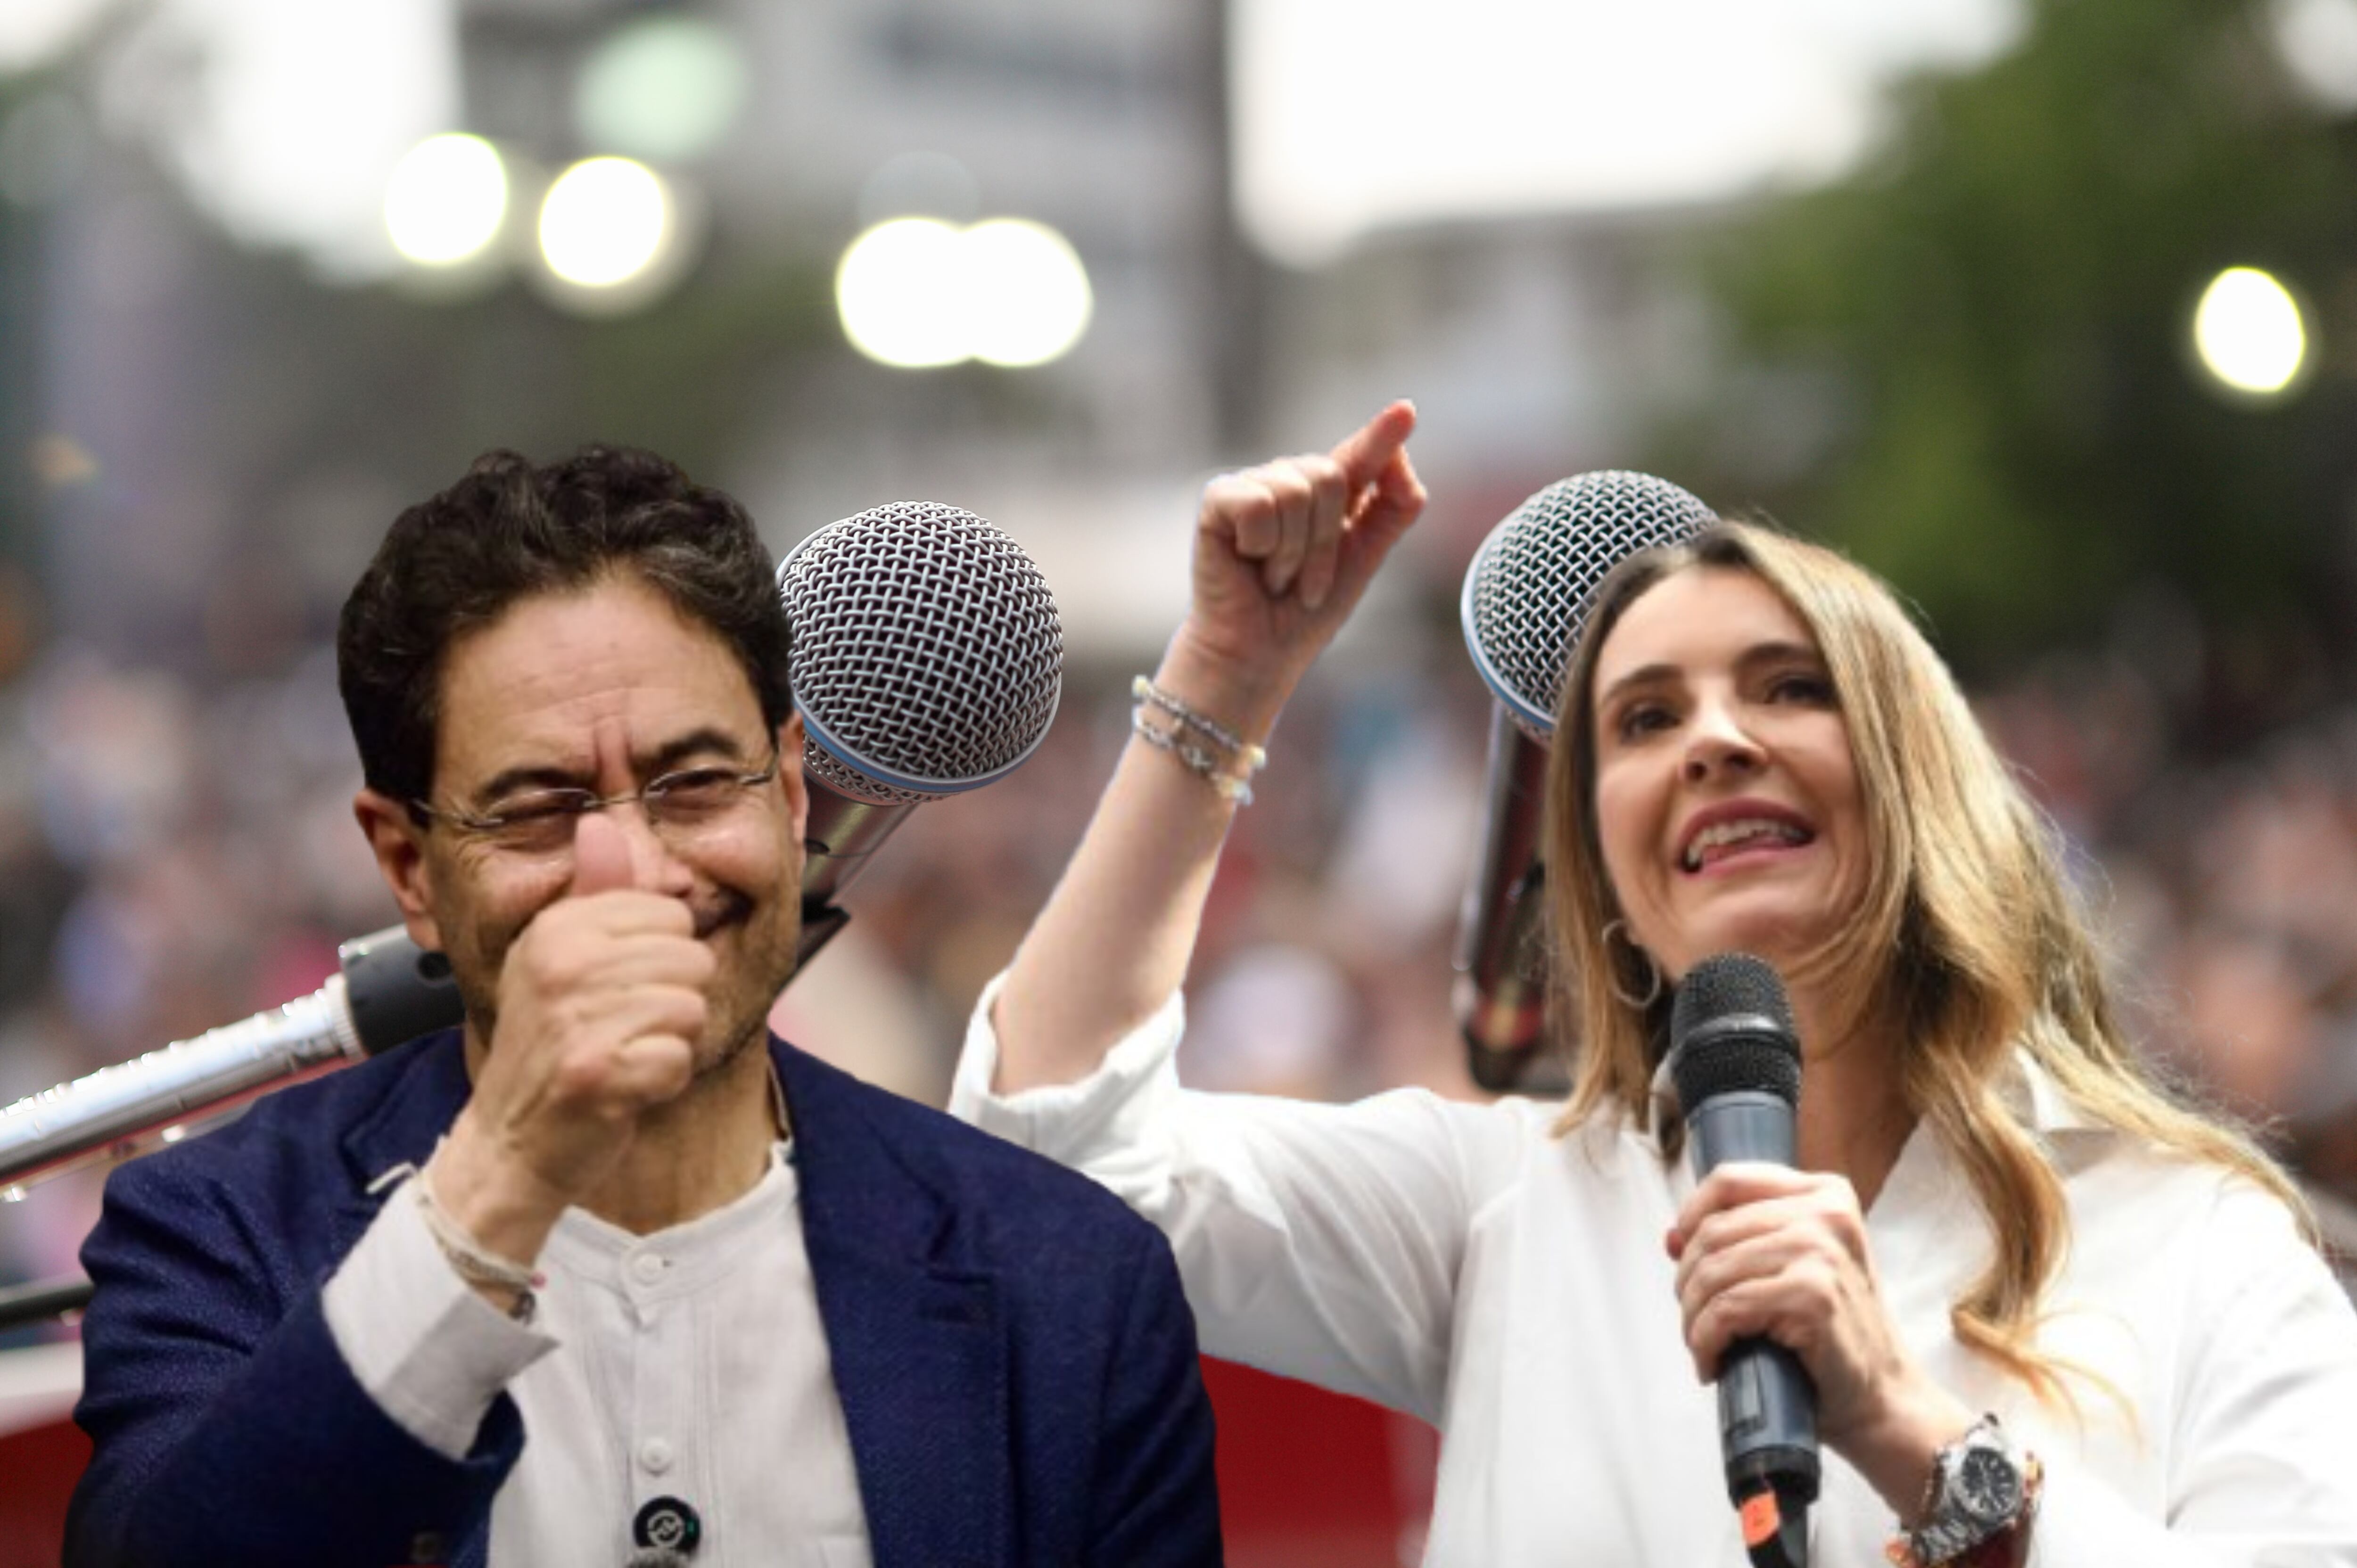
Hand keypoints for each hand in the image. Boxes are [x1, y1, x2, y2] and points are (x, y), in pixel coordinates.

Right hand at [430, 812, 713, 1258]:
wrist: (511, 1143)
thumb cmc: (549, 1049)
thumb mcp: (560, 961)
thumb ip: (592, 894)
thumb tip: (600, 823)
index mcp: (556, 930)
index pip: (670, 914)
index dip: (663, 957)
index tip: (618, 988)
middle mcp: (561, 966)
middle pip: (691, 959)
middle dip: (673, 1001)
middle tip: (623, 1029)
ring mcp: (575, 1020)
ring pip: (691, 1008)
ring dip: (669, 1042)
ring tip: (624, 1056)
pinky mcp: (596, 1073)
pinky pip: (679, 1060)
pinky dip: (662, 1081)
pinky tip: (624, 1089)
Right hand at [1171, 401, 1425, 725]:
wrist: (1259, 653)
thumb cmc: (1306, 612)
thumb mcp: (1365, 559)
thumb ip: (1393, 509)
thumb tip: (1402, 455)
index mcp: (1327, 493)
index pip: (1360, 456)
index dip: (1382, 434)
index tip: (1406, 411)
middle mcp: (1290, 480)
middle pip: (1329, 476)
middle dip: (1324, 542)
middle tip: (1304, 580)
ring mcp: (1252, 485)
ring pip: (1295, 492)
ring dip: (1293, 553)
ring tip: (1276, 577)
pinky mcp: (1219, 499)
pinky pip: (1259, 503)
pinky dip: (1262, 545)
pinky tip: (1248, 562)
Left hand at [1669, 1163, 1973, 1512]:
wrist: (1883, 1395)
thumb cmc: (1832, 1333)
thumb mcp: (1793, 1267)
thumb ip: (1740, 1241)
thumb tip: (1671, 1238)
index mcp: (1824, 1194)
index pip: (1729, 1180)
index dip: (1690, 1215)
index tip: (1681, 1252)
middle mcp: (1826, 1214)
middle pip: (1712, 1231)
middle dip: (1687, 1281)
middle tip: (1695, 1318)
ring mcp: (1822, 1253)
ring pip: (1713, 1272)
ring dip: (1692, 1317)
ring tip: (1701, 1344)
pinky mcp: (1813, 1297)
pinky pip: (1726, 1310)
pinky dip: (1705, 1341)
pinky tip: (1712, 1363)